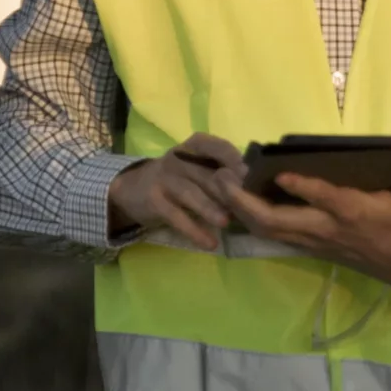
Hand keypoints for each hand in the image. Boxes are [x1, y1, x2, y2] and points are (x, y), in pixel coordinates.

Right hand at [107, 134, 244, 249]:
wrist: (134, 190)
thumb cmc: (179, 179)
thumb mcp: (197, 168)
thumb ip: (222, 173)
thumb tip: (257, 187)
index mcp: (194, 147)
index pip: (217, 147)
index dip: (235, 160)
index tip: (253, 175)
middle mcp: (178, 158)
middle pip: (206, 174)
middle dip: (227, 190)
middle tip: (247, 205)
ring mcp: (164, 178)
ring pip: (190, 193)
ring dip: (209, 208)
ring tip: (226, 223)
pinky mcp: (154, 200)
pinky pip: (176, 216)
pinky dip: (194, 230)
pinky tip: (209, 243)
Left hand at [212, 165, 390, 294]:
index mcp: (353, 213)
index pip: (324, 200)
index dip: (303, 189)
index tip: (279, 174)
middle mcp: (326, 229)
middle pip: (279, 221)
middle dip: (246, 203)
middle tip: (221, 179)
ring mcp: (313, 240)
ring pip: (268, 230)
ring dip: (240, 210)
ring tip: (217, 185)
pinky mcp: (307, 244)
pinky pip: (272, 234)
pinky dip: (249, 219)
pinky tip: (231, 202)